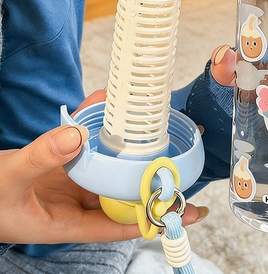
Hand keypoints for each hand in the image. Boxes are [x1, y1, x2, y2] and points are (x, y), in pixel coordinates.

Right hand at [0, 90, 205, 244]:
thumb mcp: (10, 181)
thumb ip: (40, 158)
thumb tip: (76, 135)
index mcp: (71, 223)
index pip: (122, 225)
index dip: (155, 218)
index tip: (186, 210)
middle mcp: (80, 202)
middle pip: (126, 193)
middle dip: (153, 180)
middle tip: (182, 162)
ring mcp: (77, 180)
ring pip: (113, 166)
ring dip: (131, 150)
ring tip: (154, 129)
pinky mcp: (69, 161)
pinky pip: (91, 144)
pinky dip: (101, 126)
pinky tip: (109, 106)